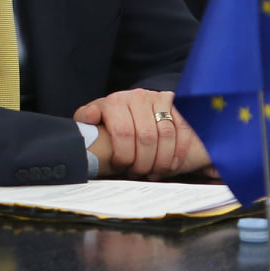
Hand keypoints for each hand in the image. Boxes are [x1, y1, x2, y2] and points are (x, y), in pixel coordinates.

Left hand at [73, 89, 206, 177]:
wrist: (132, 104)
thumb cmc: (111, 117)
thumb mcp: (95, 115)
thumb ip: (87, 117)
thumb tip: (89, 118)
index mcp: (116, 100)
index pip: (123, 132)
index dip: (123, 155)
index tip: (121, 168)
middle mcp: (138, 96)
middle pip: (146, 136)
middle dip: (143, 162)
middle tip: (138, 174)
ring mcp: (159, 98)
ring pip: (166, 135)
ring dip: (161, 160)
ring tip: (153, 172)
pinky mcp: (176, 104)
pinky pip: (183, 131)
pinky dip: (178, 153)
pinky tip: (170, 166)